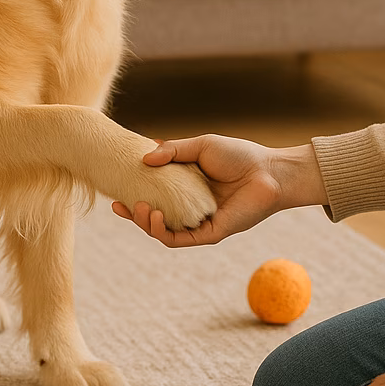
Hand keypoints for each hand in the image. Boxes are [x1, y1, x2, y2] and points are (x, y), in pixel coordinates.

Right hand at [111, 135, 325, 246]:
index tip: (115, 196)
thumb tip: (144, 159)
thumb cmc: (238, 155)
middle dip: (134, 216)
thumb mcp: (200, 146)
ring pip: (164, 233)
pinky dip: (164, 232)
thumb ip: (173, 151)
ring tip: (140, 209)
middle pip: (154, 218)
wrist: (269, 171)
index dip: (133, 198)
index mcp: (184, 188)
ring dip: (146, 225)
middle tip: (121, 206)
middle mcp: (189, 208)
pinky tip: (156, 217)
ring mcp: (199, 222)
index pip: (153, 198)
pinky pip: (181, 239)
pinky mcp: (210, 233)